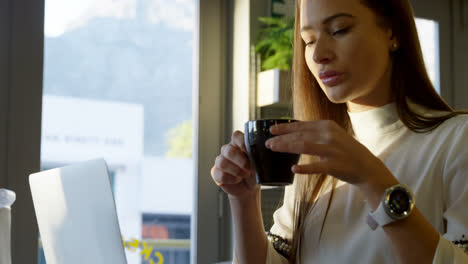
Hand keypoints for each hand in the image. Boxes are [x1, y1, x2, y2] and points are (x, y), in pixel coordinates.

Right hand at [211, 131, 258, 199]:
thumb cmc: (255, 172)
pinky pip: (220, 174)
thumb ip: (257, 154)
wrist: (250, 187)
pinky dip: (231, 179)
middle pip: (228, 150)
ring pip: (222, 162)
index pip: (236, 136)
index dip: (241, 142)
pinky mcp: (216, 173)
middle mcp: (228, 150)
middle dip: (240, 161)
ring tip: (245, 175)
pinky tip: (238, 180)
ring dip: (236, 170)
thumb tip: (259, 149)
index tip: (249, 151)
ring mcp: (220, 161)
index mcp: (239, 144)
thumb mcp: (259, 162)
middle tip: (249, 168)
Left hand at [264, 120, 391, 188]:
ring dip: (286, 147)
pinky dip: (304, 168)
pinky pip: (316, 167)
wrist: (367, 166)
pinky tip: (294, 169)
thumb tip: (292, 133)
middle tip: (267, 142)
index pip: (301, 125)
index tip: (271, 129)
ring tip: (273, 148)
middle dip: (281, 138)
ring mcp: (332, 150)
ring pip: (304, 146)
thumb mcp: (331, 136)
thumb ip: (314, 133)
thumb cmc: (345, 152)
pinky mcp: (335, 165)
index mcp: (327, 126)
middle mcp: (329, 135)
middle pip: (299, 135)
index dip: (285, 127)